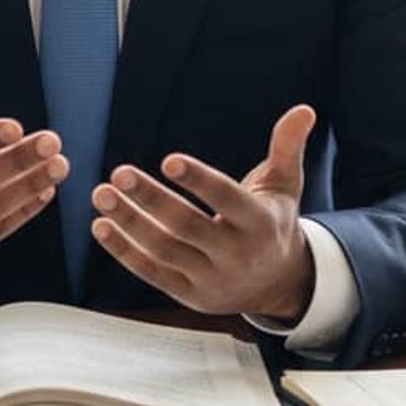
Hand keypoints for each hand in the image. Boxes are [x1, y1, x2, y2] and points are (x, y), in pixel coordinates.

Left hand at [90, 104, 317, 319]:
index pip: (226, 199)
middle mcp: (237, 254)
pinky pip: (152, 273)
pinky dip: (124, 252)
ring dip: (129, 222)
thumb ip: (287, 147)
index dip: (199, 181)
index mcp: (260, 223)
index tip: (168, 161)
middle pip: (187, 226)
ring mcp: (212, 279)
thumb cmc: (274, 221)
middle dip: (151, 199)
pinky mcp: (190, 296)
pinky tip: (101, 226)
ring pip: (163, 250)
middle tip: (119, 173)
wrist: (279, 283)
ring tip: (102, 194)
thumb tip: (304, 109)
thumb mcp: (284, 185)